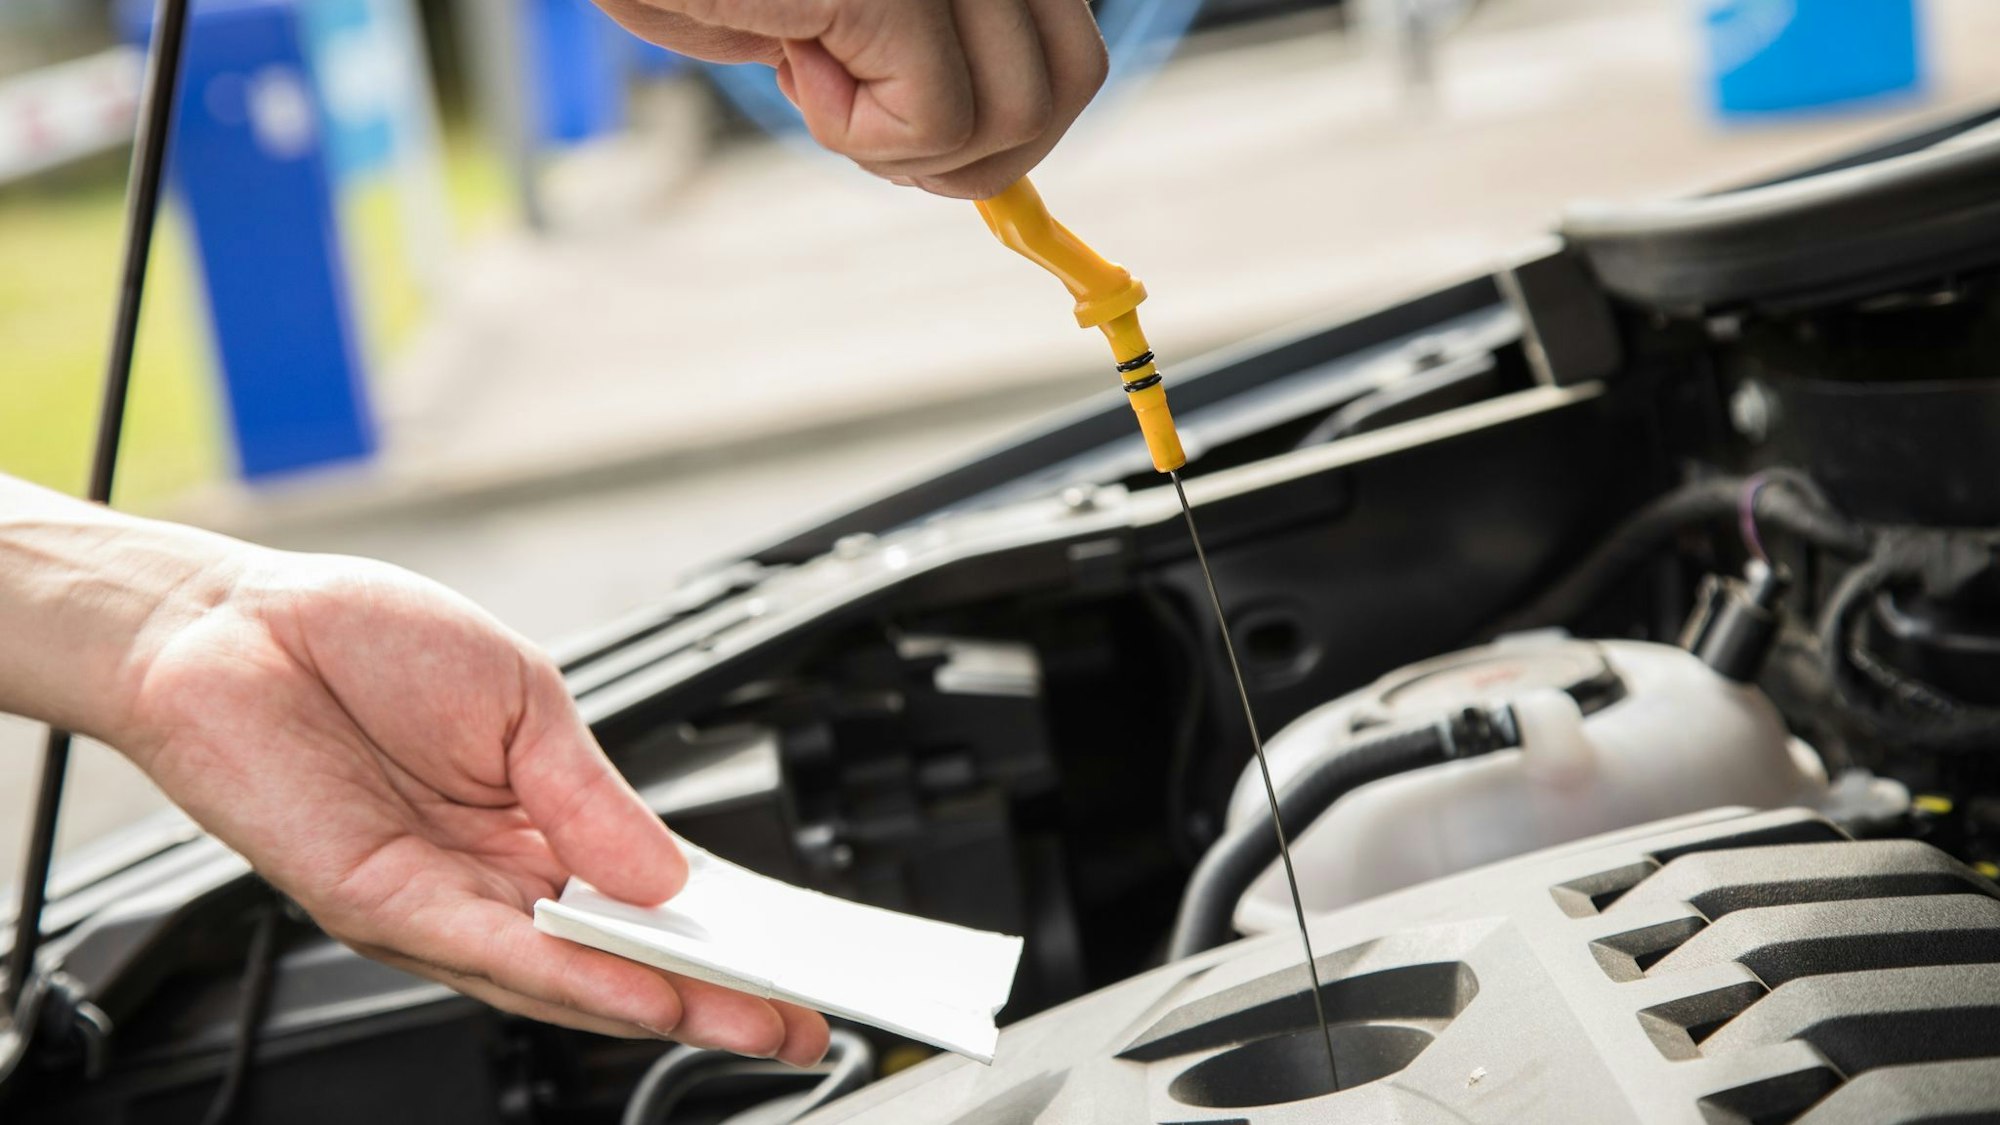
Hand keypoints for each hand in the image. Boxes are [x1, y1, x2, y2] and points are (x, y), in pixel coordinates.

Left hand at [112, 545, 828, 1064]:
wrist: (227, 623)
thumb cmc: (362, 641)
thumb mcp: (521, 701)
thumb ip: (594, 796)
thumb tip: (674, 876)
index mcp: (537, 822)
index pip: (645, 900)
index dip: (723, 933)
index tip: (801, 961)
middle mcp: (491, 881)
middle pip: (618, 959)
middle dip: (714, 998)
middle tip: (799, 1026)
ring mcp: (438, 904)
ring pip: (564, 977)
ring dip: (659, 1004)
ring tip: (745, 1020)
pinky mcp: (381, 907)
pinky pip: (493, 954)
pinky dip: (573, 978)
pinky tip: (641, 993)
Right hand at [592, 0, 1109, 197]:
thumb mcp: (837, 11)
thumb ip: (927, 55)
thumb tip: (994, 159)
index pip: (1072, 53)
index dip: (1008, 122)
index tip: (914, 116)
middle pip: (1068, 88)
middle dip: (973, 151)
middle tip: (865, 114)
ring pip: (1014, 120)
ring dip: (908, 146)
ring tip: (818, 73)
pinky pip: (935, 126)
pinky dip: (858, 135)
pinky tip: (793, 58)